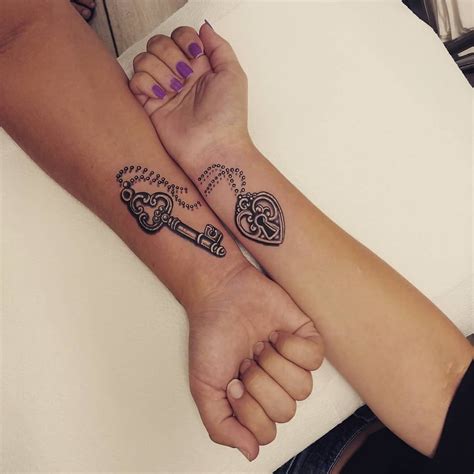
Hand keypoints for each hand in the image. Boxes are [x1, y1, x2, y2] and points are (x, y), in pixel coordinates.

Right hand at [129, 23, 249, 168]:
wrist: (214, 148)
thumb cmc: (228, 117)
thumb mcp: (233, 74)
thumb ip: (218, 46)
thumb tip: (203, 28)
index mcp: (198, 66)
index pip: (179, 36)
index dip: (184, 39)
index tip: (195, 56)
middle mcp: (179, 76)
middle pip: (158, 43)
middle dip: (170, 53)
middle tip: (185, 76)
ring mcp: (163, 90)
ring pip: (144, 59)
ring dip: (160, 69)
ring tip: (175, 90)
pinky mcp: (149, 106)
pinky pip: (134, 80)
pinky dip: (146, 83)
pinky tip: (162, 95)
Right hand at [187, 262, 322, 460]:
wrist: (220, 294)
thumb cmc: (211, 336)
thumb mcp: (204, 387)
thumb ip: (221, 426)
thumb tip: (251, 453)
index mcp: (254, 401)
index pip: (266, 432)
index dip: (249, 410)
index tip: (233, 382)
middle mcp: (276, 385)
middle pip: (286, 411)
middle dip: (260, 384)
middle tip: (245, 361)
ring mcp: (293, 362)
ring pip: (303, 388)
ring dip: (274, 364)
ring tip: (258, 346)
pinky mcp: (307, 338)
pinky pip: (314, 359)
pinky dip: (292, 347)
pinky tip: (275, 335)